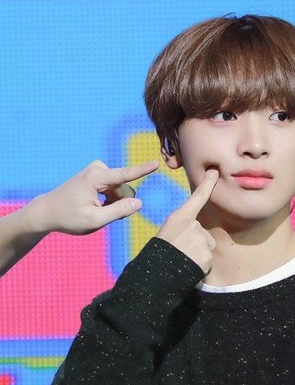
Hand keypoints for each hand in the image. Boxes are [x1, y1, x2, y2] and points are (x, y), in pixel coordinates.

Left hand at [31, 159, 158, 234]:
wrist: (48, 211)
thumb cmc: (69, 217)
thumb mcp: (94, 220)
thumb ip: (118, 212)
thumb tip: (139, 203)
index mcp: (96, 178)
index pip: (125, 175)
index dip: (143, 170)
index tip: (156, 163)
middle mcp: (97, 170)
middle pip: (124, 189)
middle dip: (119, 204)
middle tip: (98, 213)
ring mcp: (97, 171)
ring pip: (120, 191)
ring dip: (113, 203)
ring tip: (94, 210)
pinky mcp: (97, 175)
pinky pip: (114, 190)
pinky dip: (109, 201)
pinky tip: (94, 206)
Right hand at [156, 168, 217, 274]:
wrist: (156, 273)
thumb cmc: (158, 255)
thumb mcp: (168, 234)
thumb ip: (184, 230)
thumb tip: (196, 238)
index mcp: (180, 218)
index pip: (197, 197)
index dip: (207, 184)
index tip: (215, 172)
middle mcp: (193, 225)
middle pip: (204, 234)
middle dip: (197, 245)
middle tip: (181, 253)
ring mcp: (200, 239)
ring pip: (207, 248)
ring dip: (199, 256)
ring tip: (184, 261)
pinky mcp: (206, 255)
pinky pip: (208, 261)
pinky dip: (201, 267)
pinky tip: (189, 269)